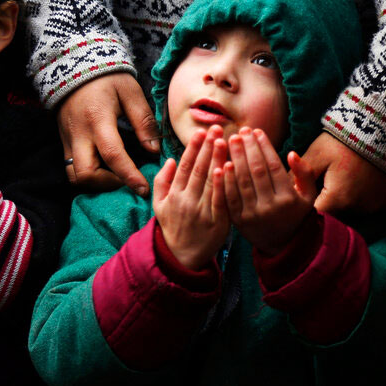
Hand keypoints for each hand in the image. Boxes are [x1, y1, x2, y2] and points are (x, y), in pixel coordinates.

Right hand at [57, 73, 159, 194]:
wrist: (75, 65)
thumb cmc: (108, 78)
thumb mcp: (131, 92)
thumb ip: (144, 121)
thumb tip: (154, 150)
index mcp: (98, 119)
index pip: (112, 155)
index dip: (129, 175)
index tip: (143, 189)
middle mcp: (79, 134)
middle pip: (85, 174)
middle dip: (107, 185)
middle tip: (127, 181)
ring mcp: (67, 139)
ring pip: (74, 175)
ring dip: (95, 182)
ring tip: (115, 177)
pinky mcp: (63, 141)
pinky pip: (70, 167)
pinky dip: (87, 174)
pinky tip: (104, 170)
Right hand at [153, 125, 228, 270]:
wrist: (182, 257)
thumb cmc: (172, 227)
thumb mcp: (159, 205)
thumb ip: (162, 181)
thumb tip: (171, 159)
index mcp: (174, 194)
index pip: (185, 166)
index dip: (193, 148)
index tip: (200, 131)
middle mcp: (187, 200)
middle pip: (199, 169)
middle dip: (207, 146)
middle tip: (216, 128)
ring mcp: (202, 211)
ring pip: (210, 180)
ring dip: (216, 159)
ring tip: (223, 140)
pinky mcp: (217, 222)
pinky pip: (220, 199)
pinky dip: (222, 183)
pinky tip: (226, 168)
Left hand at [215, 128, 313, 256]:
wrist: (281, 243)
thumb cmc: (294, 212)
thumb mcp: (308, 196)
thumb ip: (305, 174)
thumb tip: (292, 153)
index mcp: (288, 199)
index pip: (274, 166)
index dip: (265, 147)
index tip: (257, 131)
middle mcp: (270, 207)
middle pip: (256, 171)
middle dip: (248, 148)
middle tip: (241, 131)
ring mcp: (252, 214)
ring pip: (242, 182)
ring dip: (235, 158)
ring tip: (231, 140)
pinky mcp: (238, 220)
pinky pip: (230, 196)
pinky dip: (225, 179)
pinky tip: (223, 162)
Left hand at [299, 132, 385, 214]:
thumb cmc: (348, 139)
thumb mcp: (319, 152)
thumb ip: (300, 172)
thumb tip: (282, 184)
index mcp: (338, 199)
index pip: (315, 212)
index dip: (309, 199)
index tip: (310, 184)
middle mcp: (358, 209)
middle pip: (334, 211)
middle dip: (327, 197)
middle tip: (330, 173)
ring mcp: (376, 206)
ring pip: (352, 207)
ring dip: (346, 195)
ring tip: (347, 172)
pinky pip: (371, 202)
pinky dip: (365, 192)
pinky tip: (363, 174)